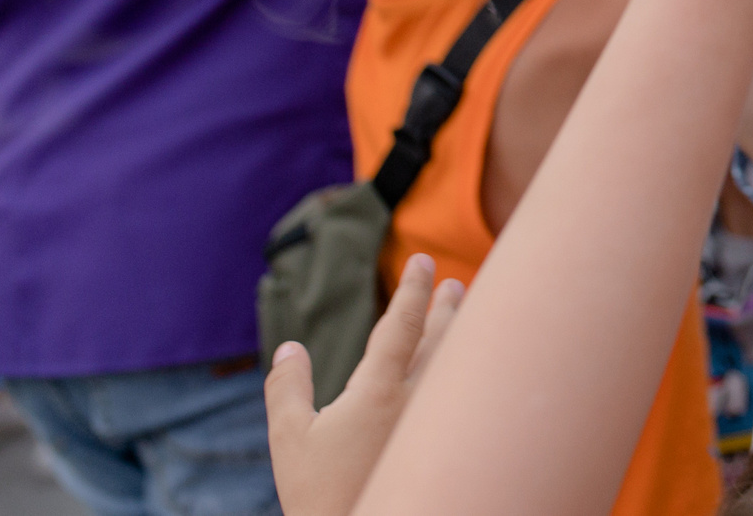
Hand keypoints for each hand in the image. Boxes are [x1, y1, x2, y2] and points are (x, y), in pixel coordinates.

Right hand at [266, 254, 463, 515]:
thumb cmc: (318, 494)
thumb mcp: (290, 440)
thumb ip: (287, 389)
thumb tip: (289, 347)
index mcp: (379, 392)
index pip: (401, 326)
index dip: (412, 290)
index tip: (422, 261)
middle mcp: (414, 402)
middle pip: (440, 341)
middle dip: (446, 309)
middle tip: (455, 284)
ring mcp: (431, 425)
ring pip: (453, 367)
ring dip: (459, 336)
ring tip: (465, 313)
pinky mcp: (436, 446)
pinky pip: (458, 398)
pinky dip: (463, 373)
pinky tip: (463, 373)